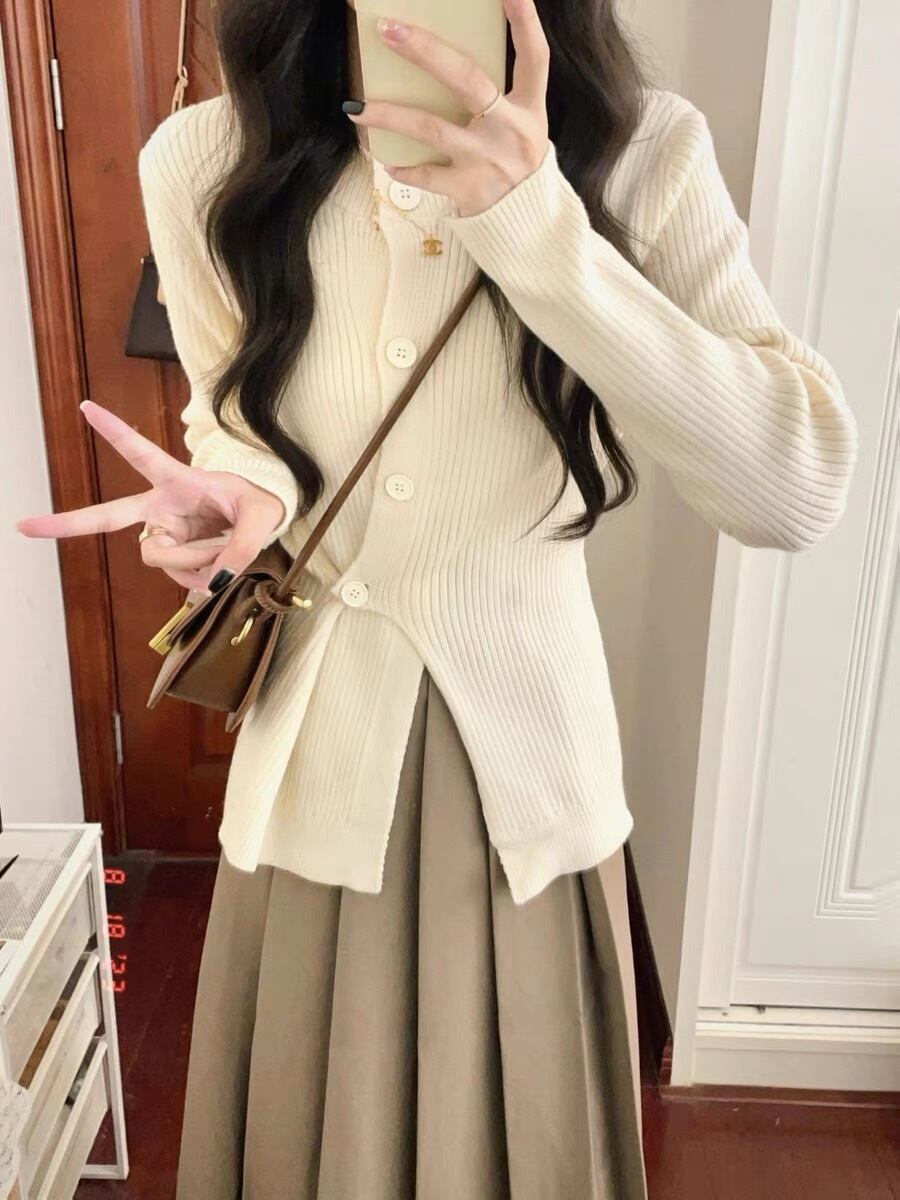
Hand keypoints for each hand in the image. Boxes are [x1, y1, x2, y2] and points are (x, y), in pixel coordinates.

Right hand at [16, 401, 284, 592]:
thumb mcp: (263, 517)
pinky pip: (178, 577)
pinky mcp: (172, 557)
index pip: (144, 454)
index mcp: (178, 480)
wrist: (262, 521)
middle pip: (108, 516)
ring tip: (224, 549)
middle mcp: (162, 507)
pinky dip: (201, 578)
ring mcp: (164, 533)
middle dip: (67, 523)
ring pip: (159, 557)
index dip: (117, 433)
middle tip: (24, 526)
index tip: (88, 408)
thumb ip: (243, 547)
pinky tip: (217, 567)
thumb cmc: (261, 504)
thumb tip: (216, 581)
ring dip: (195, 561)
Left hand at [346, 0, 549, 217]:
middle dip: (426, 51)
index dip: (525, 22)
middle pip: (468, 80)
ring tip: (356, 108)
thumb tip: (441, 56)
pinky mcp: (469, 189)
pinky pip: (427, 174)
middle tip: (388, 29)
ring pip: (431, 128)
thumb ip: (496, 93)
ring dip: (390, 115)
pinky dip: (404, 167)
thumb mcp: (521, 123)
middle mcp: (511, 131)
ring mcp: (488, 161)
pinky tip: (386, 160)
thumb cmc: (514, 158)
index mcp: (530, 108)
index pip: (534, 57)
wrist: (525, 221)